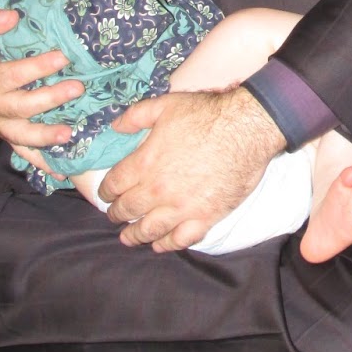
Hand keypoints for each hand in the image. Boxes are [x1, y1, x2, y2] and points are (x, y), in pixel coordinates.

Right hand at [0, 6, 83, 151]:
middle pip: (22, 107)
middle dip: (50, 98)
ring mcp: (1, 126)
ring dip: (46, 136)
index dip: (36, 67)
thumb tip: (10, 16)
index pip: (12, 75)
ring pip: (23, 135)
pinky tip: (62, 169)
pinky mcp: (10, 136)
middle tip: (77, 87)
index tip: (62, 57)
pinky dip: (42, 162)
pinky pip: (25, 152)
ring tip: (70, 134)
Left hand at [97, 87, 284, 252]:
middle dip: (116, 214)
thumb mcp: (165, 105)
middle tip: (114, 216)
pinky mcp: (205, 217)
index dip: (105, 191)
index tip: (105, 194)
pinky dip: (167, 245)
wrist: (245, 130)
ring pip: (149, 230)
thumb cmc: (206, 115)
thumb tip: (114, 126)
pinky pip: (181, 239)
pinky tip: (160, 245)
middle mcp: (158, 190)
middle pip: (128, 209)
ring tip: (128, 238)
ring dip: (135, 235)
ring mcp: (181, 208)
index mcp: (144, 163)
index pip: (114, 184)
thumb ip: (135, 116)